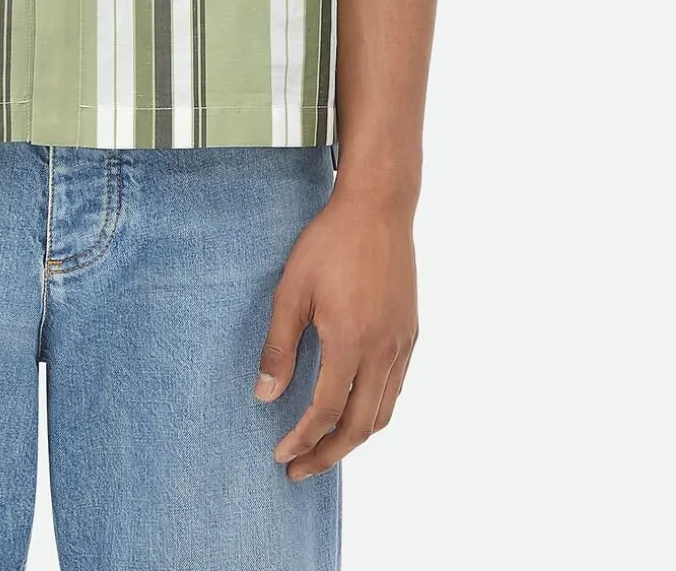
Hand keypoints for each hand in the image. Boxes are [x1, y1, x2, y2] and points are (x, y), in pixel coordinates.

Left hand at [254, 185, 418, 478]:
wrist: (377, 208)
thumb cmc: (329, 244)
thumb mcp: (292, 291)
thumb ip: (279, 346)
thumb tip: (265, 396)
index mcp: (350, 343)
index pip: (325, 412)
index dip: (302, 440)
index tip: (281, 454)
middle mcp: (382, 352)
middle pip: (359, 426)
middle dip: (328, 454)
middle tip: (300, 469)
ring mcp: (401, 344)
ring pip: (383, 412)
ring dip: (354, 439)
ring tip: (326, 447)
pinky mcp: (410, 333)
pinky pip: (396, 388)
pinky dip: (375, 410)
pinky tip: (355, 407)